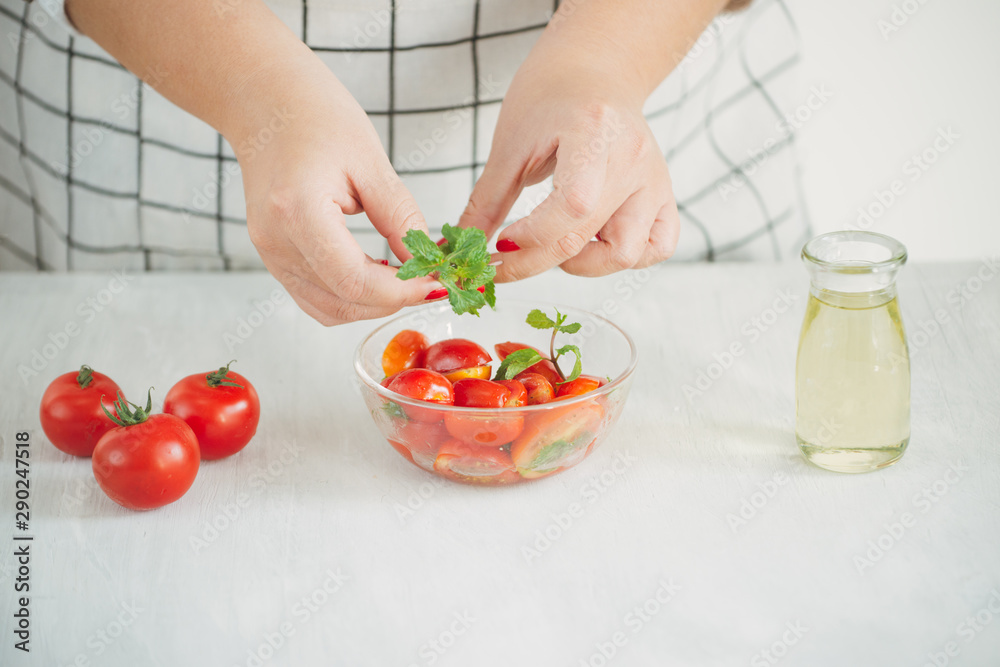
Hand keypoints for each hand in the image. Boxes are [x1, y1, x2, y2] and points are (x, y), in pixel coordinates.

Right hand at [236, 76, 439, 325]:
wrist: (264, 102)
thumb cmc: (315, 116)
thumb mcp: (371, 161)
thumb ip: (400, 218)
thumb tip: (426, 262)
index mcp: (297, 212)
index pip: (354, 281)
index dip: (401, 290)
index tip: (436, 282)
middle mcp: (276, 242)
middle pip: (344, 302)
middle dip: (394, 299)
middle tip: (431, 281)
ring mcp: (269, 254)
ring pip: (330, 310)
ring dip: (374, 304)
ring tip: (408, 278)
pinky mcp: (273, 258)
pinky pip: (316, 298)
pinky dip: (352, 298)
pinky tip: (378, 276)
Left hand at [459, 44, 679, 280]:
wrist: (593, 70)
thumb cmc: (549, 97)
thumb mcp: (509, 145)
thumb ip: (485, 203)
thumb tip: (458, 247)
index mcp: (594, 133)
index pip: (572, 206)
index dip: (533, 238)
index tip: (499, 246)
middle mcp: (633, 159)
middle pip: (588, 236)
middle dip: (538, 260)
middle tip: (506, 260)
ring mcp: (655, 179)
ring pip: (629, 252)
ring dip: (585, 264)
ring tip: (555, 244)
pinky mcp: (664, 194)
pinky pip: (658, 245)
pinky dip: (626, 259)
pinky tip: (592, 245)